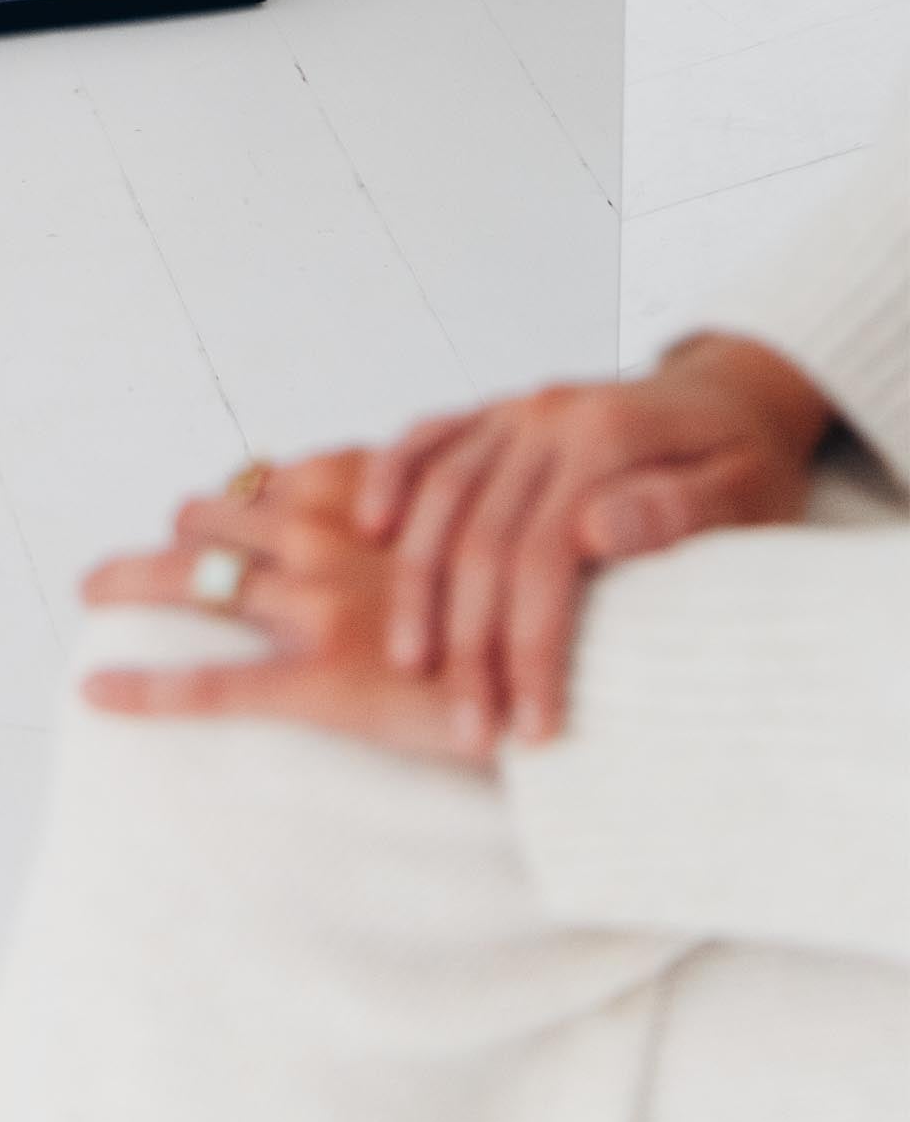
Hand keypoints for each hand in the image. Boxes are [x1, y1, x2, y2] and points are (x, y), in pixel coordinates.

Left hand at [78, 455, 493, 764]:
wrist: (583, 648)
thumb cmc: (533, 579)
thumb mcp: (467, 507)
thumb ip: (412, 497)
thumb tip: (381, 498)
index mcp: (353, 487)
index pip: (257, 484)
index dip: (228, 506)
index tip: (208, 525)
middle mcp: (319, 534)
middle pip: (207, 521)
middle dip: (166, 538)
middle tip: (122, 562)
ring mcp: (312, 607)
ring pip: (190, 580)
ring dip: (130, 580)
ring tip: (91, 591)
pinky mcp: (317, 682)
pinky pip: (209, 685)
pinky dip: (142, 688)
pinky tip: (91, 690)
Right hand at [354, 335, 830, 744]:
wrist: (734, 394)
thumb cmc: (746, 461)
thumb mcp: (748, 493)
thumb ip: (677, 509)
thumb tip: (596, 531)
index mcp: (606, 434)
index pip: (545, 555)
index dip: (532, 645)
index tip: (534, 726)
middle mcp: (548, 415)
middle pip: (483, 537)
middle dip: (470, 642)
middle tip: (472, 728)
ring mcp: (515, 410)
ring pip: (440, 497)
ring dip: (418, 584)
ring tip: (413, 663)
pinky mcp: (495, 412)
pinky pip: (425, 437)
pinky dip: (389, 478)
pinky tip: (372, 530)